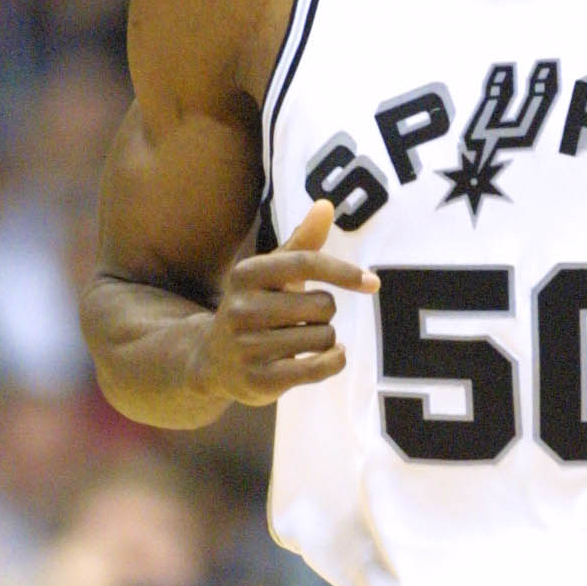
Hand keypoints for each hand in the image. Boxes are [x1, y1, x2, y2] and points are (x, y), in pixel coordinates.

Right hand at [198, 199, 378, 406]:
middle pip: (323, 305)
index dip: (344, 272)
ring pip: (324, 337)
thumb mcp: (271, 273)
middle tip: (301, 318)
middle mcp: (241, 309)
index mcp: (245, 274)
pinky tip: (330, 355)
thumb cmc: (254, 307)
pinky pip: (319, 367)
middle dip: (324, 312)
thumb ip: (301, 242)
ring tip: (300, 339)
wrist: (213, 360)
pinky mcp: (261, 380)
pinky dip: (334, 360)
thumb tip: (325, 205)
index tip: (372, 283)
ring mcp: (248, 347)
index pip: (306, 263)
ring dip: (325, 338)